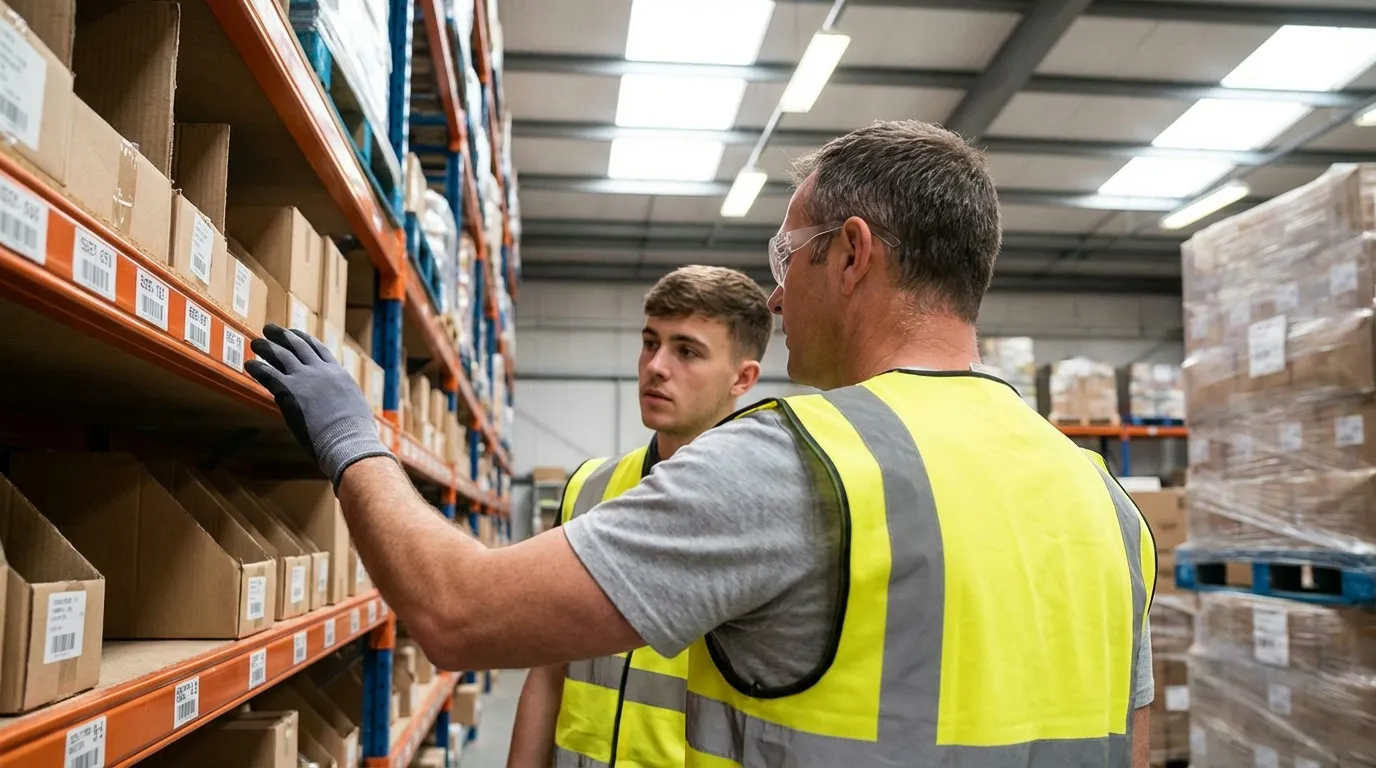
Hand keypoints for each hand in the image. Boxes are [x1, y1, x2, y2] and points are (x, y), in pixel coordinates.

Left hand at [245, 324, 394, 485]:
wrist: (347, 438)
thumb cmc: (355, 430)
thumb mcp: (354, 404)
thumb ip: (342, 397)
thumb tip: (341, 403)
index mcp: (337, 372)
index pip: (318, 348)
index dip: (304, 339)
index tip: (294, 333)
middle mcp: (320, 370)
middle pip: (297, 346)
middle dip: (282, 336)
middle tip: (270, 329)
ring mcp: (304, 379)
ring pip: (281, 355)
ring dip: (266, 347)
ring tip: (256, 342)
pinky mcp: (289, 391)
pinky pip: (268, 374)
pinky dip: (257, 367)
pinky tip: (249, 364)